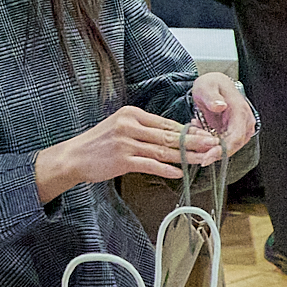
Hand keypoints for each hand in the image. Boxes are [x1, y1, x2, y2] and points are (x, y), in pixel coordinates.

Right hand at [41, 105, 211, 196]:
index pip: (165, 123)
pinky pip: (150, 164)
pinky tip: (179, 172)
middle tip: (213, 145)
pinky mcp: (122, 160)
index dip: (187, 130)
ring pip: (163, 149)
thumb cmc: (97, 144)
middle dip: (193, 141)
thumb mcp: (119, 127)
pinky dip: (166, 168)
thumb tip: (169, 135)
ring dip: (186, 155)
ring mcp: (126, 143)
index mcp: (131, 114)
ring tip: (203, 158)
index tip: (205, 135)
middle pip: (168, 135)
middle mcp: (130, 125)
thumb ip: (142, 129)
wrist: (73, 157)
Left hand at [191, 72, 255, 157]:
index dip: (221, 151)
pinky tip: (199, 129)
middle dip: (212, 152)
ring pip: (226, 149)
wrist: (214, 84)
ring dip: (208, 147)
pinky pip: (221, 145)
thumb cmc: (211, 84)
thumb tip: (220, 106)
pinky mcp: (233, 134)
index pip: (235, 138)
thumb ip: (212, 97)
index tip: (206, 158)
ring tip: (196, 129)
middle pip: (232, 147)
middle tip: (194, 147)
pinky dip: (208, 143)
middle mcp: (244, 123)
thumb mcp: (207, 86)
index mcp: (240, 112)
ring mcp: (241, 129)